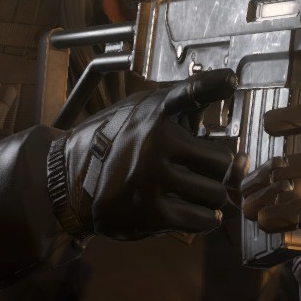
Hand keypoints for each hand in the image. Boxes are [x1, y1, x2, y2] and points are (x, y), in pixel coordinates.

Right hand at [48, 69, 239, 239]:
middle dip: (214, 171)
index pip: (189, 94)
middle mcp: (154, 141)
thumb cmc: (115, 143)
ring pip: (215, 194)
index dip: (212, 85)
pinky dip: (203, 219)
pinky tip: (192, 212)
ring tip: (191, 192)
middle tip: (199, 173)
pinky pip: (202, 220)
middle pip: (222, 162)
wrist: (69, 179)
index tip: (230, 80)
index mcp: (154, 112)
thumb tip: (228, 97)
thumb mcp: (140, 112)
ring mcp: (151, 177)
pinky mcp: (150, 212)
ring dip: (209, 198)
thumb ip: (181, 108)